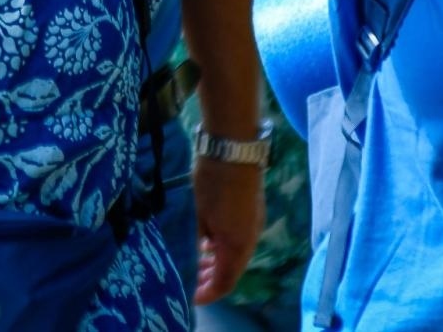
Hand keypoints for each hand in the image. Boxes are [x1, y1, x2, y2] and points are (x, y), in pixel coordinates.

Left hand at [191, 157, 265, 304]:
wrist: (233, 146)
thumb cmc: (213, 182)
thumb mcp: (199, 214)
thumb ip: (199, 240)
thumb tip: (198, 255)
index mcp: (238, 245)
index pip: (225, 282)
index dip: (208, 293)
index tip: (190, 296)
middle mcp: (250, 239)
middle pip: (232, 271)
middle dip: (211, 279)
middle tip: (189, 280)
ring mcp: (253, 224)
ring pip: (235, 255)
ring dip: (216, 263)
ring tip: (195, 262)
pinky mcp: (252, 211)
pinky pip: (238, 240)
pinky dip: (222, 248)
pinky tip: (205, 243)